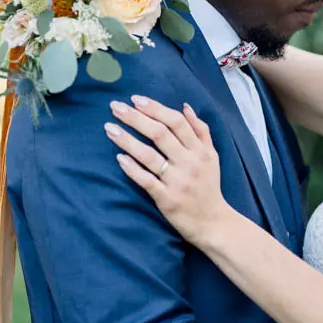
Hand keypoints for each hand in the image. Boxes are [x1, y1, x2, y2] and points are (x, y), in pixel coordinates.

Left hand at [105, 96, 231, 247]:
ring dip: (127, 140)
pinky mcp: (167, 199)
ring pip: (149, 156)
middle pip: (160, 134)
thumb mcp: (212, 156)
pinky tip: (119, 158)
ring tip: (109, 128)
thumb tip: (185, 106)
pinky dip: (132, 168)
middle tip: (115, 107)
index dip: (155, 108)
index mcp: (200, 150)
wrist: (213, 223)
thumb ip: (201, 131)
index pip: (176, 122)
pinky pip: (146, 180)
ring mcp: (177, 181)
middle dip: (136, 118)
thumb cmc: (209, 187)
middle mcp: (189, 163)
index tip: (136, 99)